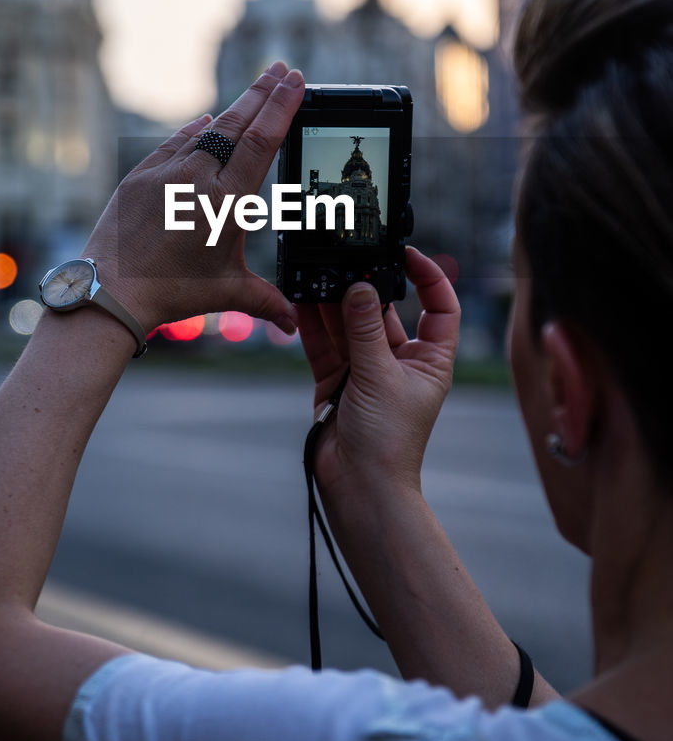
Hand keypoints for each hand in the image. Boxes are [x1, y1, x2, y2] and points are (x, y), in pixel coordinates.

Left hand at [83, 62, 304, 332]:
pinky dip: (195, 130)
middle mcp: (197, 179)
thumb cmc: (172, 294)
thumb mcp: (227, 293)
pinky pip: (174, 144)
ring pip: (206, 130)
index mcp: (226, 202)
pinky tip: (207, 120)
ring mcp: (165, 173)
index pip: (262, 141)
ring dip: (233, 109)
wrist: (110, 292)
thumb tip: (294, 323)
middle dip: (263, 93)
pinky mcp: (140, 176)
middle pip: (237, 124)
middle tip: (283, 68)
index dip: (281, 106)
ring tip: (255, 89)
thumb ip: (268, 301)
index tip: (295, 81)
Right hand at [298, 248, 459, 497]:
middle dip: (365, 288)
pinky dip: (312, 324)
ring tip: (319, 274)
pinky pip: (324, 344)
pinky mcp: (335, 380)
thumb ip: (365, 330)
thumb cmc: (389, 441)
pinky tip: (301, 300)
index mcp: (429, 361)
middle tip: (347, 262)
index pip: (439, 309)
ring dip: (334, 302)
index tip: (407, 255)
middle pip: (384, 313)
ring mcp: (365, 370)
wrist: (359, 485)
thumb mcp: (380, 376)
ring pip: (349, 325)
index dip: (429, 279)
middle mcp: (398, 362)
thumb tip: (360, 287)